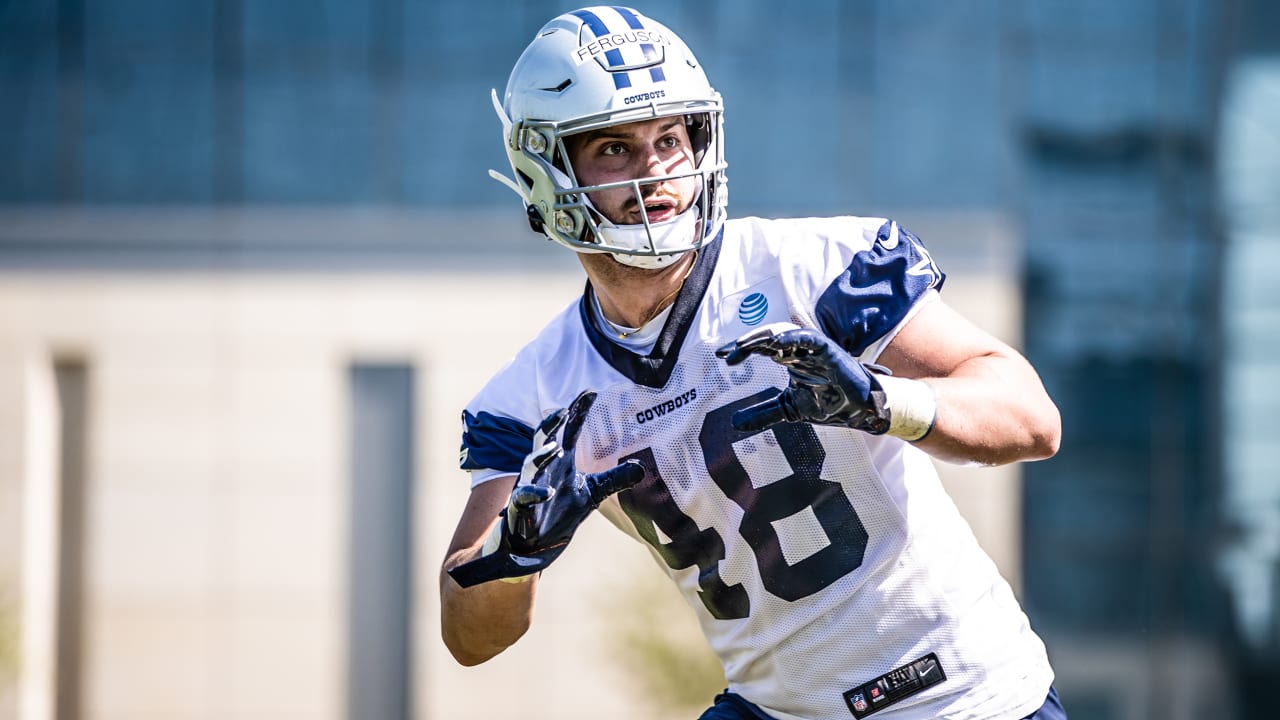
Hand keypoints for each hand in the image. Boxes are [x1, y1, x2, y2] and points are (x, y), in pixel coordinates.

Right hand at [448, 391, 644, 586]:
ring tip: (555, 448)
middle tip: (564, 409)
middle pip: (545, 440)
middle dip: (552, 424)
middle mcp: (543, 470)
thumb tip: (641, 468)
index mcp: (560, 463)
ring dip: (541, 456)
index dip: (578, 412)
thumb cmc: (558, 514)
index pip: (569, 432)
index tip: (590, 392)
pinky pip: (524, 496)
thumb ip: (614, 479)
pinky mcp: (520, 508)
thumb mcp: (592, 494)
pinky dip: (535, 493)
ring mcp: (530, 486)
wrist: (533, 545)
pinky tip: (549, 492)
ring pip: (531, 464)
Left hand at [715, 324, 889, 433]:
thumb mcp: (788, 409)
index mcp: (789, 359)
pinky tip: (774, 343)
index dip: (741, 350)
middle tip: (727, 354)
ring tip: (742, 346)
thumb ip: (763, 413)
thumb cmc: (828, 403)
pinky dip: (791, 337)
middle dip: (746, 343)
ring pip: (783, 334)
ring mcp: (813, 348)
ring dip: (762, 338)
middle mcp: (798, 350)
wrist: (860, 411)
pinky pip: (808, 338)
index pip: (760, 349)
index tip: (722, 357)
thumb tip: (733, 423)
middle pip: (767, 339)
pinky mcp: (828, 350)